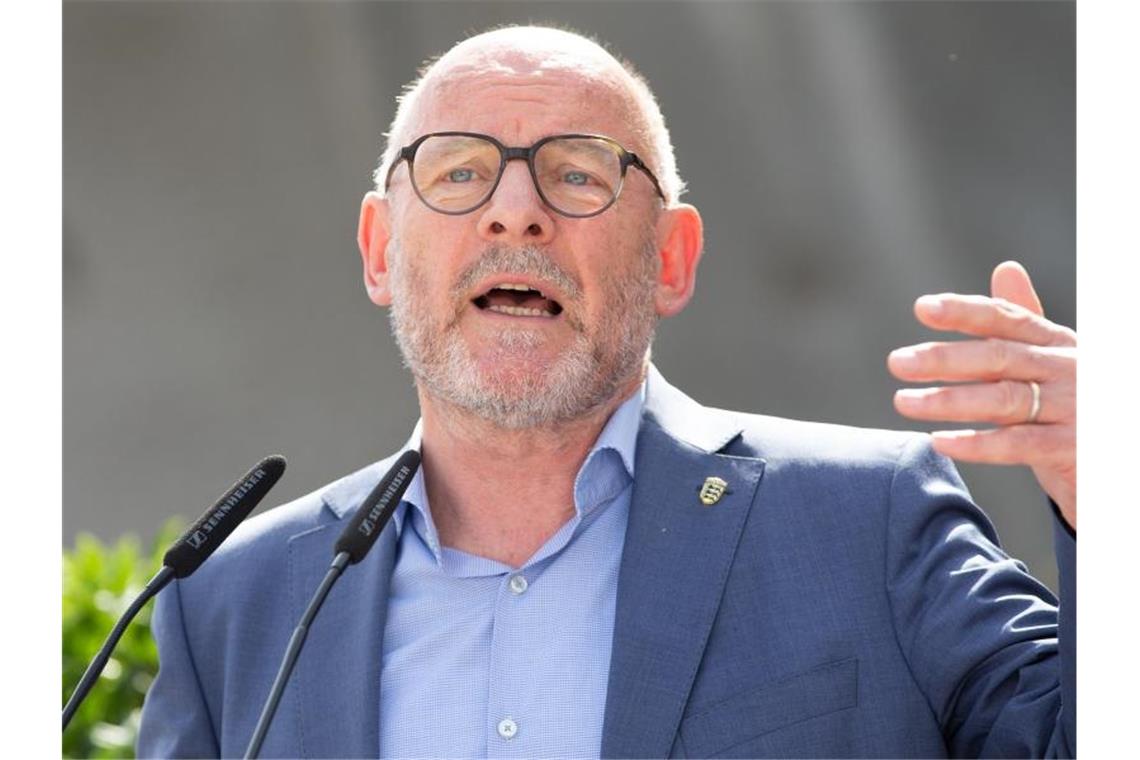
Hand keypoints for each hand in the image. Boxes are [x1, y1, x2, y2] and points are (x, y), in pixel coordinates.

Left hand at [887, 261, 1075, 528]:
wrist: (1114, 457)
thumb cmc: (1073, 405)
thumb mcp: (1050, 361)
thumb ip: (1023, 322)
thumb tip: (1005, 267)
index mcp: (1058, 343)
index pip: (1007, 319)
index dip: (965, 312)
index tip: (923, 308)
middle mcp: (1069, 368)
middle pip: (999, 357)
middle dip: (945, 357)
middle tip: (897, 362)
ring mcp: (1076, 407)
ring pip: (1004, 399)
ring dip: (948, 400)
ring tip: (903, 401)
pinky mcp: (1074, 448)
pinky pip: (1019, 445)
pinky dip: (977, 443)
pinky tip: (939, 441)